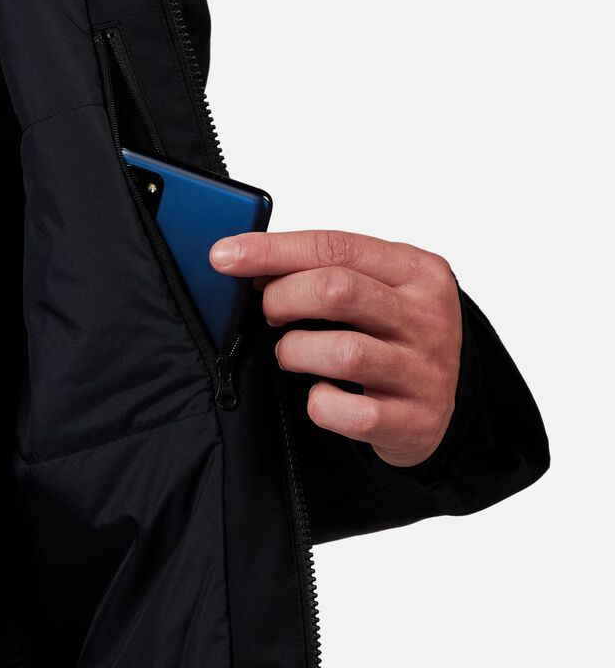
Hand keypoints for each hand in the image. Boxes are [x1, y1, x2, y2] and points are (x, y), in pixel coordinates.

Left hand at [209, 230, 462, 467]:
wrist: (445, 401)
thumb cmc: (390, 332)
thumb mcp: (372, 285)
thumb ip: (321, 268)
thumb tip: (241, 260)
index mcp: (415, 268)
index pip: (334, 247)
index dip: (271, 250)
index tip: (224, 256)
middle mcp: (428, 317)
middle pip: (338, 290)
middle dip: (282, 297)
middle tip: (266, 311)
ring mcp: (426, 371)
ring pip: (343, 351)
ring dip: (295, 350)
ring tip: (290, 352)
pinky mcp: (417, 421)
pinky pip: (352, 413)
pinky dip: (321, 404)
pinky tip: (321, 394)